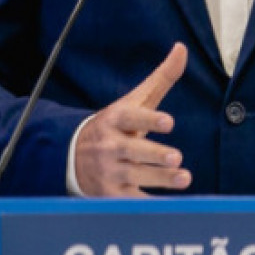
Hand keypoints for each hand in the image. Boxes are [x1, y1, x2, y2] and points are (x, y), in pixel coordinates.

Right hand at [75, 42, 190, 196]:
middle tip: (176, 157)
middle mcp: (110, 146)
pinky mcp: (109, 194)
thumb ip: (160, 78)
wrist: (71, 155)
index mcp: (115, 119)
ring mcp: (108, 170)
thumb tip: (181, 49)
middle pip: (133, 150)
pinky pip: (130, 201)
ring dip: (160, 178)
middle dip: (154, 155)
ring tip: (184, 177)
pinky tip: (171, 205)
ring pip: (135, 176)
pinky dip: (147, 204)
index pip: (131, 118)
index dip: (148, 119)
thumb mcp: (134, 101)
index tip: (168, 122)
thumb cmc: (116, 125)